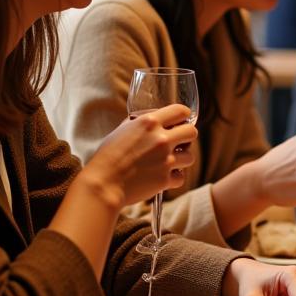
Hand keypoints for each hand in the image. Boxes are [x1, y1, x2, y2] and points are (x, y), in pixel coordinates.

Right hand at [81, 104, 195, 208]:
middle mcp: (161, 139)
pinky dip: (174, 178)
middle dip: (187, 137)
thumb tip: (152, 119)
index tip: (181, 121)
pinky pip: (181, 177)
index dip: (183, 116)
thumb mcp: (122, 130)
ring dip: (182, 159)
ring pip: (190, 156)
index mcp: (150, 122)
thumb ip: (140, 122)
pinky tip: (163, 177)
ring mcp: (165, 160)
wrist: (103, 184)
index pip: (181, 111)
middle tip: (178, 143)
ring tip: (169, 162)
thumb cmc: (107, 156)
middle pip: (192, 132)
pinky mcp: (165, 179)